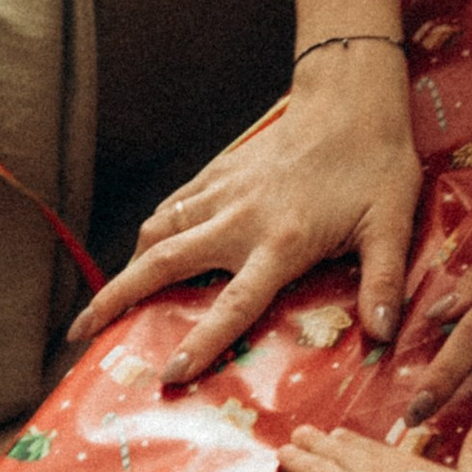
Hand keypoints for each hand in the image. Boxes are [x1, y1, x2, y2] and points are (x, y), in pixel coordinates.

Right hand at [66, 54, 421, 384]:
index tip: (171, 373)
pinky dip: (152, 230)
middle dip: (117, 299)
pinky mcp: (219, 170)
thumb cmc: (376, 164)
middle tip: (81, 332)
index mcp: (281, 242)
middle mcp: (239, 219)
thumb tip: (386, 333)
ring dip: (127, 265)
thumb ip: (384, 281)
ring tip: (105, 300)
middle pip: (163, 264)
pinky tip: (145, 249)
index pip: (233, 304)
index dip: (202, 341)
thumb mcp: (390, 224)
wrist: (350, 98)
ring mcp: (223, 192)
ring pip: (158, 230)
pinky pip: (173, 205)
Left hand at [268, 424, 439, 471]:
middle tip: (301, 436)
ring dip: (297, 461)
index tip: (339, 435)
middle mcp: (369, 471)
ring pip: (314, 471)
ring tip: (282, 453)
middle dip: (318, 444)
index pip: (370, 448)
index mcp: (401, 463)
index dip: (351, 442)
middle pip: (337, 453)